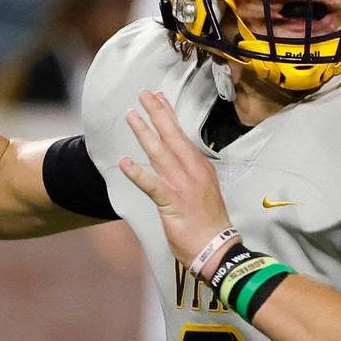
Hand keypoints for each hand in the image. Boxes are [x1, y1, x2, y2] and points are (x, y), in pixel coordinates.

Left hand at [119, 89, 234, 275]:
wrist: (217, 246)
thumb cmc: (209, 222)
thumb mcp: (203, 190)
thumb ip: (189, 174)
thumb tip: (177, 162)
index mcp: (199, 167)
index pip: (181, 135)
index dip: (169, 114)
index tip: (159, 97)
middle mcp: (191, 170)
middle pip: (171, 135)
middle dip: (156, 112)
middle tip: (143, 94)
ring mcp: (181, 185)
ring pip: (159, 153)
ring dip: (144, 133)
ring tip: (131, 116)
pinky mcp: (171, 201)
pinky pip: (151, 185)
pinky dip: (137, 173)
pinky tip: (124, 162)